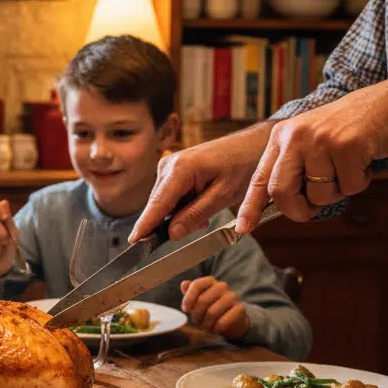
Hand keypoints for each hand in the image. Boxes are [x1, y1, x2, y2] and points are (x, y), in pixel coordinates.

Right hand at [130, 124, 272, 243]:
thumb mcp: (223, 196)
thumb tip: (172, 233)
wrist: (253, 145)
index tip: (134, 242)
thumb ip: (195, 215)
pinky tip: (203, 201)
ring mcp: (169, 166)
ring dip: (182, 213)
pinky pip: (171, 196)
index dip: (145, 225)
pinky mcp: (174, 169)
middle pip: (159, 206)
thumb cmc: (243, 166)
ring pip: (165, 203)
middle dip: (175, 221)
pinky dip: (185, 205)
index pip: (157, 204)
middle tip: (204, 223)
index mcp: (180, 169)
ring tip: (209, 209)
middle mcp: (169, 165)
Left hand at [180, 277, 249, 339]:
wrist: (232, 319)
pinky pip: (224, 321)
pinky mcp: (240, 308)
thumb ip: (190, 292)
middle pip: (203, 300)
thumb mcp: (198, 300)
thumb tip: (184, 284)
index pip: (197, 284)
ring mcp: (232, 296)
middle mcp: (222, 286)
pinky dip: (217, 328)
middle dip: (196, 314)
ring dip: (206, 323)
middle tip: (196, 321)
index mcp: (210, 281)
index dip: (189, 298)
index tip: (185, 310)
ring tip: (205, 326)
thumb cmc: (211, 308)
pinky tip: (216, 329)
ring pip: (212, 312)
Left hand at [237, 80, 387, 232]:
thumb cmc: (351, 129)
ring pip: (319, 195)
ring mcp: (321, 140)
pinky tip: (364, 161)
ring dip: (338, 192)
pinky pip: (349, 187)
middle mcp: (296, 136)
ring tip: (348, 167)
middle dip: (298, 210)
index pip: (260, 178)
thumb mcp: (313, 141)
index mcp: (282, 136)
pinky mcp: (347, 146)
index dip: (250, 207)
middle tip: (314, 208)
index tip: (242, 228)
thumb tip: (282, 206)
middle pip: (282, 192)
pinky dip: (359, 182)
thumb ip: (296, 168)